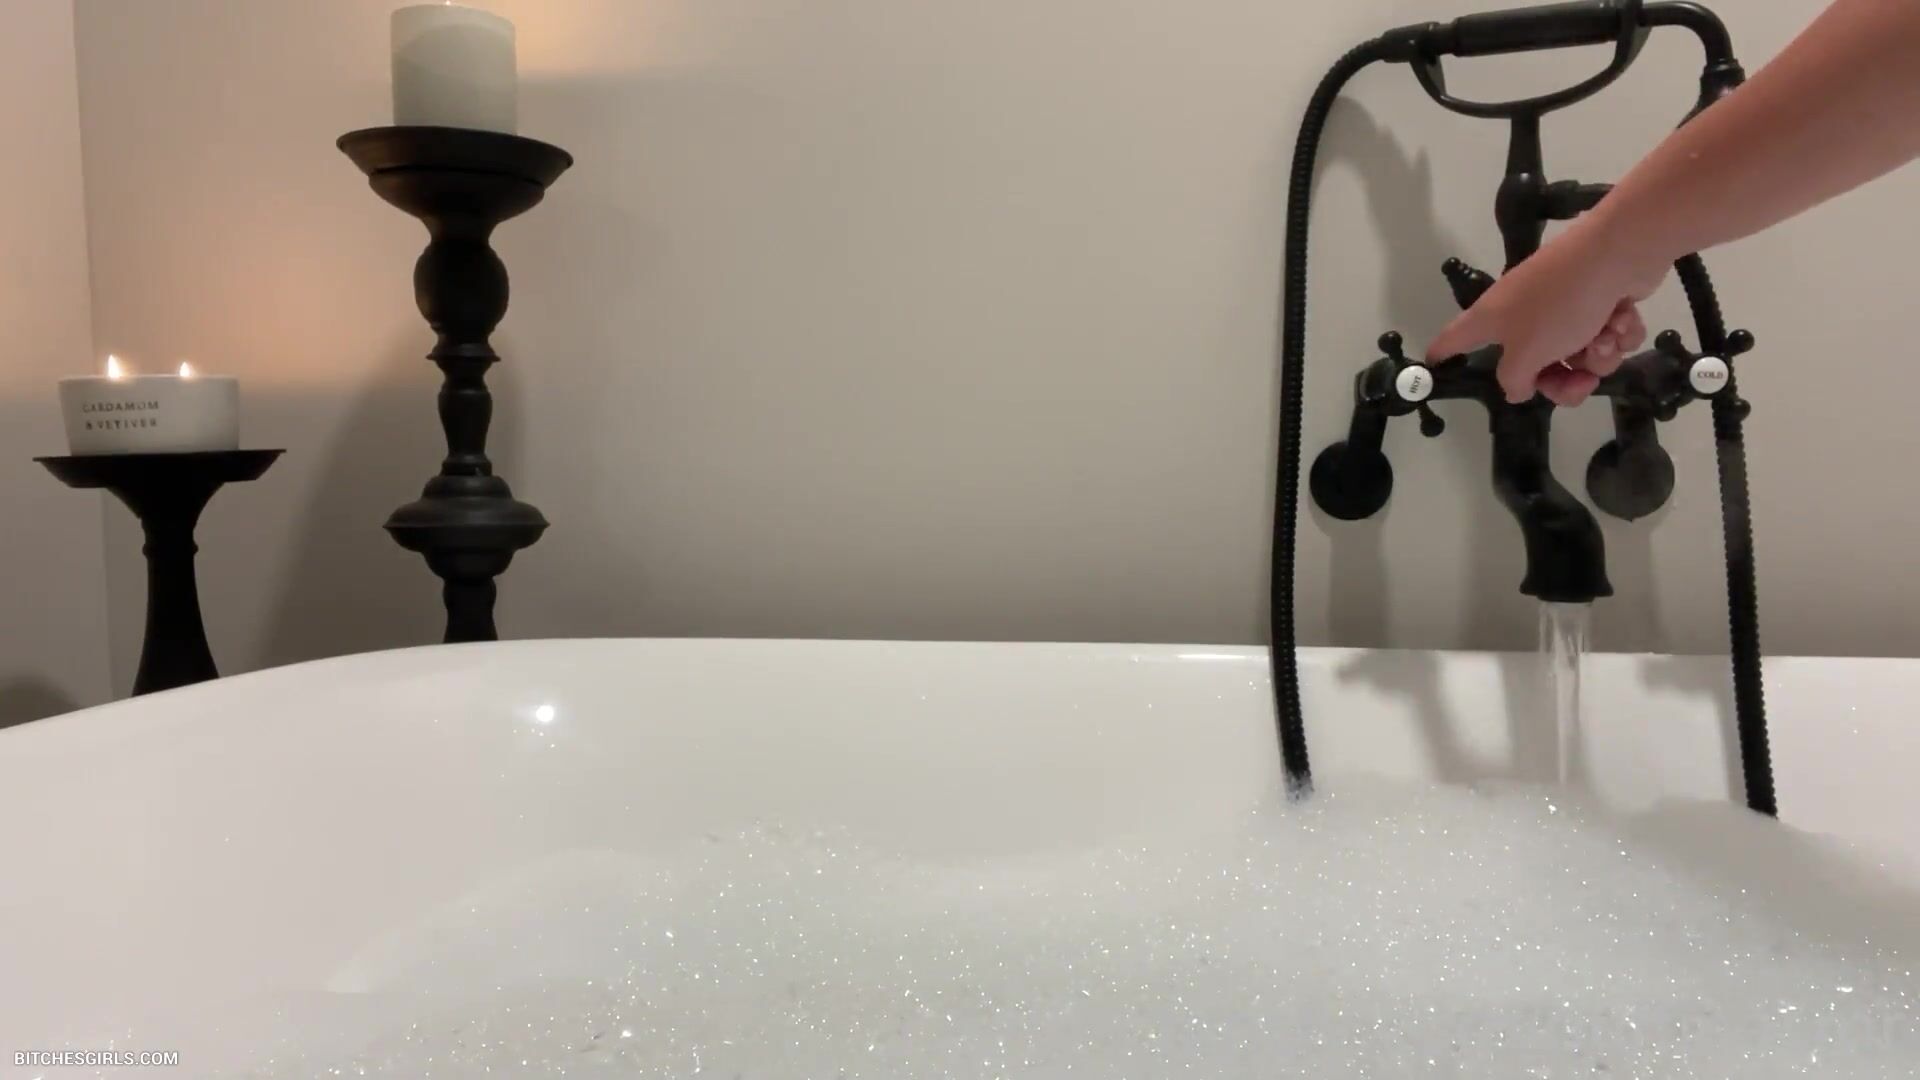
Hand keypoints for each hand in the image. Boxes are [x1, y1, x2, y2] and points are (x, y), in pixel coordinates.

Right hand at [1425, 215, 1664, 406]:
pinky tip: (1622, 317)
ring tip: (1607, 337)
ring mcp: (1560, 307)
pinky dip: (1617, 331)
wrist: (1617, 254)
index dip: (1441, 356)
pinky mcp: (1598, 301)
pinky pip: (1605, 335)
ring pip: (1576, 355)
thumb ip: (1513, 380)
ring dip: (1597, 355)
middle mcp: (1521, 314)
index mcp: (1492, 322)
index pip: (1452, 341)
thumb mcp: (1527, 353)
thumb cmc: (1560, 303)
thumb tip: (1516, 389)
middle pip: (1532, 367)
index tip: (1434, 369)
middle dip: (1563, 380)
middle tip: (1582, 381)